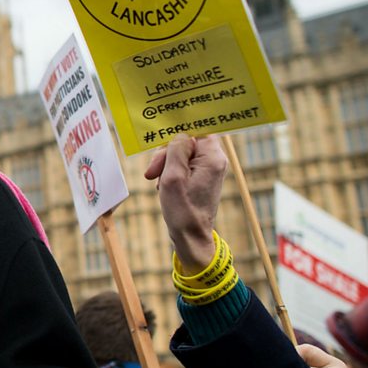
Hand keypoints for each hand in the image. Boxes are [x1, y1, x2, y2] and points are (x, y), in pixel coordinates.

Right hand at [145, 133, 226, 272]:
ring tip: (159, 182)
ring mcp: (209, 169)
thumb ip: (176, 150)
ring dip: (166, 164)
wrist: (191, 237)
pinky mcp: (202, 177)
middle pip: (187, 141)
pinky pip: (183, 165)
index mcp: (212, 158)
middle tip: (153, 171)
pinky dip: (171, 172)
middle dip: (167, 153)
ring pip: (182, 153)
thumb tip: (179, 135)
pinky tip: (165, 185)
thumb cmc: (182, 210)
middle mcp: (215, 160)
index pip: (196, 130)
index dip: (177, 134)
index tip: (161, 143)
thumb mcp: (173, 176)